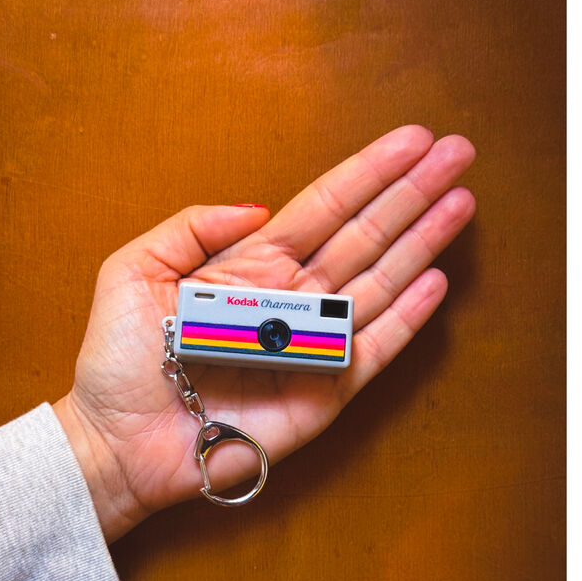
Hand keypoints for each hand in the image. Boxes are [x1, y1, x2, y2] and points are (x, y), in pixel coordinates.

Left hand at [54, 125, 475, 540]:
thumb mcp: (136, 270)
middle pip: (362, 235)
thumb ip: (192, 227)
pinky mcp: (325, 392)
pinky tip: (436, 280)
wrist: (121, 441)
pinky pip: (374, 349)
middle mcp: (291, 298)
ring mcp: (313, 345)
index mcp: (250, 265)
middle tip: (458, 153)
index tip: (412, 139)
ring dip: (421, 243)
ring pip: (377, 283)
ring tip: (460, 202)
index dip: (368, 173)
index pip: (323, 207)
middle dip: (410, 194)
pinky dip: (407, 317)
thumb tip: (259, 207)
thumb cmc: (121, 359)